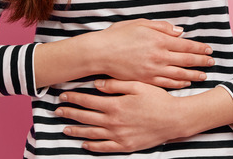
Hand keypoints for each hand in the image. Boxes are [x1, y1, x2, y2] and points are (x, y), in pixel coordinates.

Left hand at [56, 79, 181, 152]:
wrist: (174, 119)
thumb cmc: (157, 99)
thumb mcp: (138, 85)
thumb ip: (115, 84)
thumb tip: (96, 83)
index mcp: (115, 105)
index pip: (88, 101)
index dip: (74, 98)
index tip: (63, 95)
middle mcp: (113, 122)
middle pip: (85, 118)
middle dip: (70, 113)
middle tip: (58, 110)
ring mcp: (118, 136)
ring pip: (91, 134)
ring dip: (76, 131)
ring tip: (65, 128)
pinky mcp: (125, 146)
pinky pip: (104, 148)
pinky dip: (92, 146)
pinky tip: (85, 144)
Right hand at [91, 19, 213, 88]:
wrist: (101, 53)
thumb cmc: (119, 35)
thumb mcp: (141, 23)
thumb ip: (162, 27)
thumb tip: (180, 32)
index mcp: (159, 40)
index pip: (186, 45)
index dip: (199, 48)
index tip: (208, 50)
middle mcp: (159, 56)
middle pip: (186, 61)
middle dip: (201, 62)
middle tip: (211, 63)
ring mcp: (153, 70)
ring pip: (179, 74)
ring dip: (193, 75)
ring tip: (203, 75)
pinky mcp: (146, 80)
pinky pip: (167, 83)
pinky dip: (178, 84)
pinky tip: (185, 83)